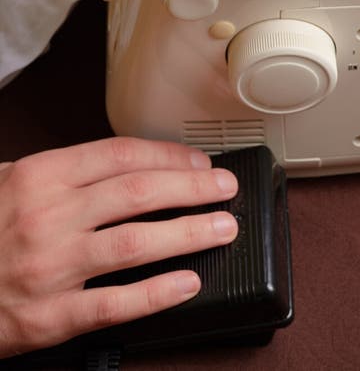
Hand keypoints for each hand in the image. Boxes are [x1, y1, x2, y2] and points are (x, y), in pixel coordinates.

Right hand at [0, 137, 237, 357]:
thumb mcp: (11, 181)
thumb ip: (64, 173)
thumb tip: (131, 166)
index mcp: (40, 176)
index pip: (122, 156)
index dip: (169, 156)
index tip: (199, 160)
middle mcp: (48, 216)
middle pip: (138, 193)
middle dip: (192, 187)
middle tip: (224, 189)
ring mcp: (50, 267)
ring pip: (135, 244)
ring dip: (187, 233)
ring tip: (222, 228)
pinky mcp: (47, 317)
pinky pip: (113, 304)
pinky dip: (155, 294)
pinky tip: (186, 283)